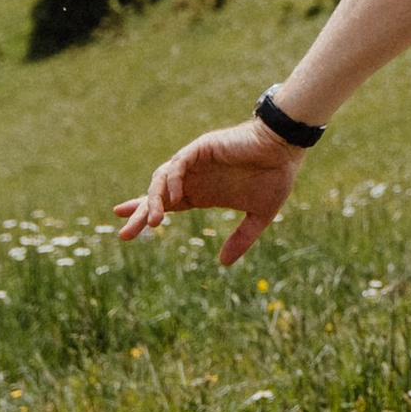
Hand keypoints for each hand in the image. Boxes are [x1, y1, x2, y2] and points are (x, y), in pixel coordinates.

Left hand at [116, 121, 304, 266]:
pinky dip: (172, 180)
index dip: (144, 214)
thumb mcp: (259, 215)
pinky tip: (174, 198)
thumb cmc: (275, 176)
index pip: (166, 205)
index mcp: (202, 192)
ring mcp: (195, 162)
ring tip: (151, 223)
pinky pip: (178, 164)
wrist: (286, 148)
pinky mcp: (201, 148)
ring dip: (153, 201)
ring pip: (162, 180)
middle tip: (124, 235)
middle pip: (156, 196)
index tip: (125, 230)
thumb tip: (223, 263)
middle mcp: (194, 178)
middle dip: (138, 214)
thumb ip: (242, 238)